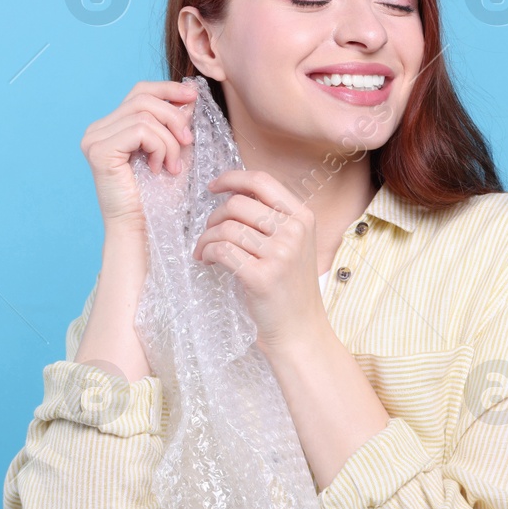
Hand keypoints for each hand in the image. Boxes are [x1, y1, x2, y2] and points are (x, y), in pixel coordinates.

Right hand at [80, 80, 196, 232]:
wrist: (144, 230)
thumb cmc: (157, 198)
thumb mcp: (173, 151)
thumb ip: (176, 124)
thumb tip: (188, 95)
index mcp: (111, 127)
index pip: (139, 92)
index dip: (167, 89)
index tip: (193, 95)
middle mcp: (97, 130)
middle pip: (143, 99)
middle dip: (174, 118)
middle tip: (188, 142)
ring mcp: (94, 139)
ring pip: (145, 115)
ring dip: (169, 141)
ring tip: (173, 166)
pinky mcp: (100, 151)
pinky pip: (140, 130)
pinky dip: (159, 147)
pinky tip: (159, 169)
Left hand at [192, 169, 326, 354]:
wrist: (300, 330)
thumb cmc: (289, 287)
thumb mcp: (293, 244)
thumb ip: (271, 218)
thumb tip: (232, 194)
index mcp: (303, 217)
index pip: (262, 181)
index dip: (232, 178)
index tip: (213, 186)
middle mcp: (294, 231)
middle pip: (237, 204)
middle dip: (213, 217)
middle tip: (208, 234)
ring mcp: (280, 254)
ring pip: (226, 228)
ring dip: (206, 238)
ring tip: (204, 251)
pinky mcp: (261, 276)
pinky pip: (221, 250)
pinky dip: (206, 252)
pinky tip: (206, 261)